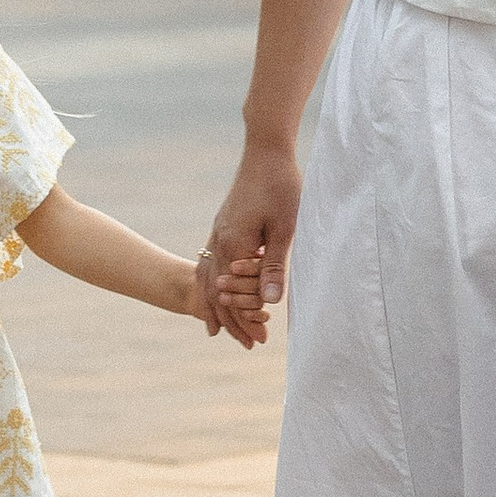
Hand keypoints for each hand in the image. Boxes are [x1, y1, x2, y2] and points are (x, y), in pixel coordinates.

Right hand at [202, 138, 301, 330]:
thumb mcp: (285, 229)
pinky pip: (210, 264)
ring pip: (210, 279)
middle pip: (218, 292)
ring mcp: (217, 234)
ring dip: (220, 305)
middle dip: (233, 319)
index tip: (261, 340)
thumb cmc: (281, 187)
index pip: (235, 295)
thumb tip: (269, 303)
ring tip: (225, 329)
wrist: (265, 152)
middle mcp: (220, 242)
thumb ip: (274, 267)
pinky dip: (211, 285)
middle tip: (250, 344)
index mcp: (234, 246)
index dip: (247, 319)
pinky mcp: (221, 227)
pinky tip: (219, 291)